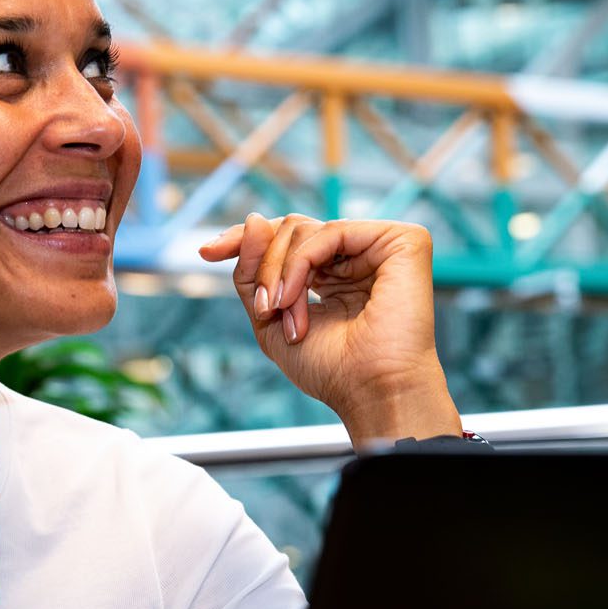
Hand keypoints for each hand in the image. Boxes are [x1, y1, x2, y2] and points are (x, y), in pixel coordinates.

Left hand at [198, 213, 460, 443]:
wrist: (371, 390)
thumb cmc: (330, 369)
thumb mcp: (269, 320)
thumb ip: (253, 273)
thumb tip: (256, 218)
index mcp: (334, 274)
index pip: (284, 238)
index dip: (245, 239)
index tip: (205, 251)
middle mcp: (357, 256)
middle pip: (289, 229)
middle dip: (262, 267)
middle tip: (263, 309)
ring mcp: (380, 246)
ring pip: (303, 229)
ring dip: (278, 273)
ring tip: (282, 313)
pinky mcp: (402, 241)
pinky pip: (328, 232)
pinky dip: (299, 264)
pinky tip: (293, 298)